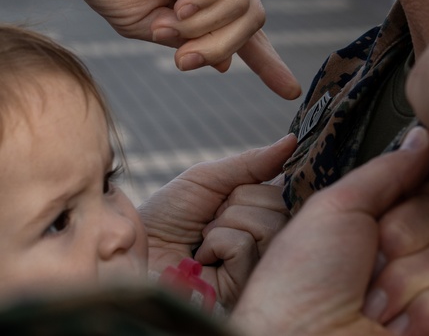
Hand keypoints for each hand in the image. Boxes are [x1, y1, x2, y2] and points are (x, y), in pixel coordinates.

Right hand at [59, 0, 300, 98]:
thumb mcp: (146, 24)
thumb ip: (186, 39)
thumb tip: (224, 65)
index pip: (246, 25)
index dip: (268, 60)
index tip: (289, 91)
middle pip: (252, 18)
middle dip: (224, 46)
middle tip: (186, 61)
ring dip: (207, 25)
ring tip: (168, 27)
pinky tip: (180, 6)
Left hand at [138, 135, 296, 306]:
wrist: (135, 247)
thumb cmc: (168, 215)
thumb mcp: (208, 179)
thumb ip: (252, 163)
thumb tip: (292, 140)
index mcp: (261, 211)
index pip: (287, 187)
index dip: (263, 181)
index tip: (233, 191)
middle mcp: (267, 239)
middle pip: (279, 204)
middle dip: (236, 201)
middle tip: (211, 216)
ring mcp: (258, 265)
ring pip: (267, 225)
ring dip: (225, 223)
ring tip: (205, 237)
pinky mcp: (244, 287)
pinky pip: (245, 246)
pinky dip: (217, 243)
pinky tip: (203, 258)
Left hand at [232, 128, 428, 335]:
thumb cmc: (299, 283)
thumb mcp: (335, 208)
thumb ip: (385, 172)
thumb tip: (423, 138)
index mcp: (370, 226)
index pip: (418, 190)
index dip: (428, 179)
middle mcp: (398, 258)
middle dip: (400, 236)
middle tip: (366, 262)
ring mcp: (422, 295)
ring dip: (405, 281)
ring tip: (370, 305)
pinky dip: (425, 312)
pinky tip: (394, 329)